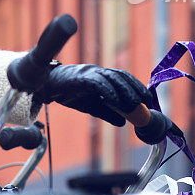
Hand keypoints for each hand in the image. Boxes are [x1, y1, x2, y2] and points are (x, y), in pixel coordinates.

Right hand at [34, 64, 149, 126]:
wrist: (47, 87)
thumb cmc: (69, 93)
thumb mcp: (92, 106)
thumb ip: (107, 112)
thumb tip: (123, 123)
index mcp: (101, 76)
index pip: (122, 78)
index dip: (135, 86)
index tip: (147, 98)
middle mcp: (97, 71)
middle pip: (120, 76)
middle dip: (134, 87)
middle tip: (145, 100)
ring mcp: (88, 73)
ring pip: (111, 78)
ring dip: (124, 89)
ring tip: (134, 103)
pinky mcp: (80, 77)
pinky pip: (96, 83)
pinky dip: (107, 91)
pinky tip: (114, 100)